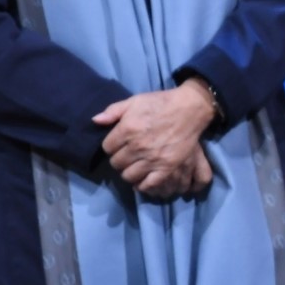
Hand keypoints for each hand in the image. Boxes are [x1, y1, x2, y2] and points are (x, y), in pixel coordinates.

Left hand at [95, 85, 216, 196]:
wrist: (190, 108)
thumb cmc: (161, 103)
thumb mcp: (135, 101)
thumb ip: (113, 111)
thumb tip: (95, 121)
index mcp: (127, 129)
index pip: (107, 148)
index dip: (112, 146)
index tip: (119, 144)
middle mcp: (137, 146)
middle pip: (116, 163)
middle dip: (119, 159)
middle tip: (128, 154)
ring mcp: (152, 158)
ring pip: (128, 175)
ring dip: (129, 171)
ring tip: (135, 165)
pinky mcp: (167, 167)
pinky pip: (148, 184)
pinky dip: (142, 184)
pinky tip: (143, 177)